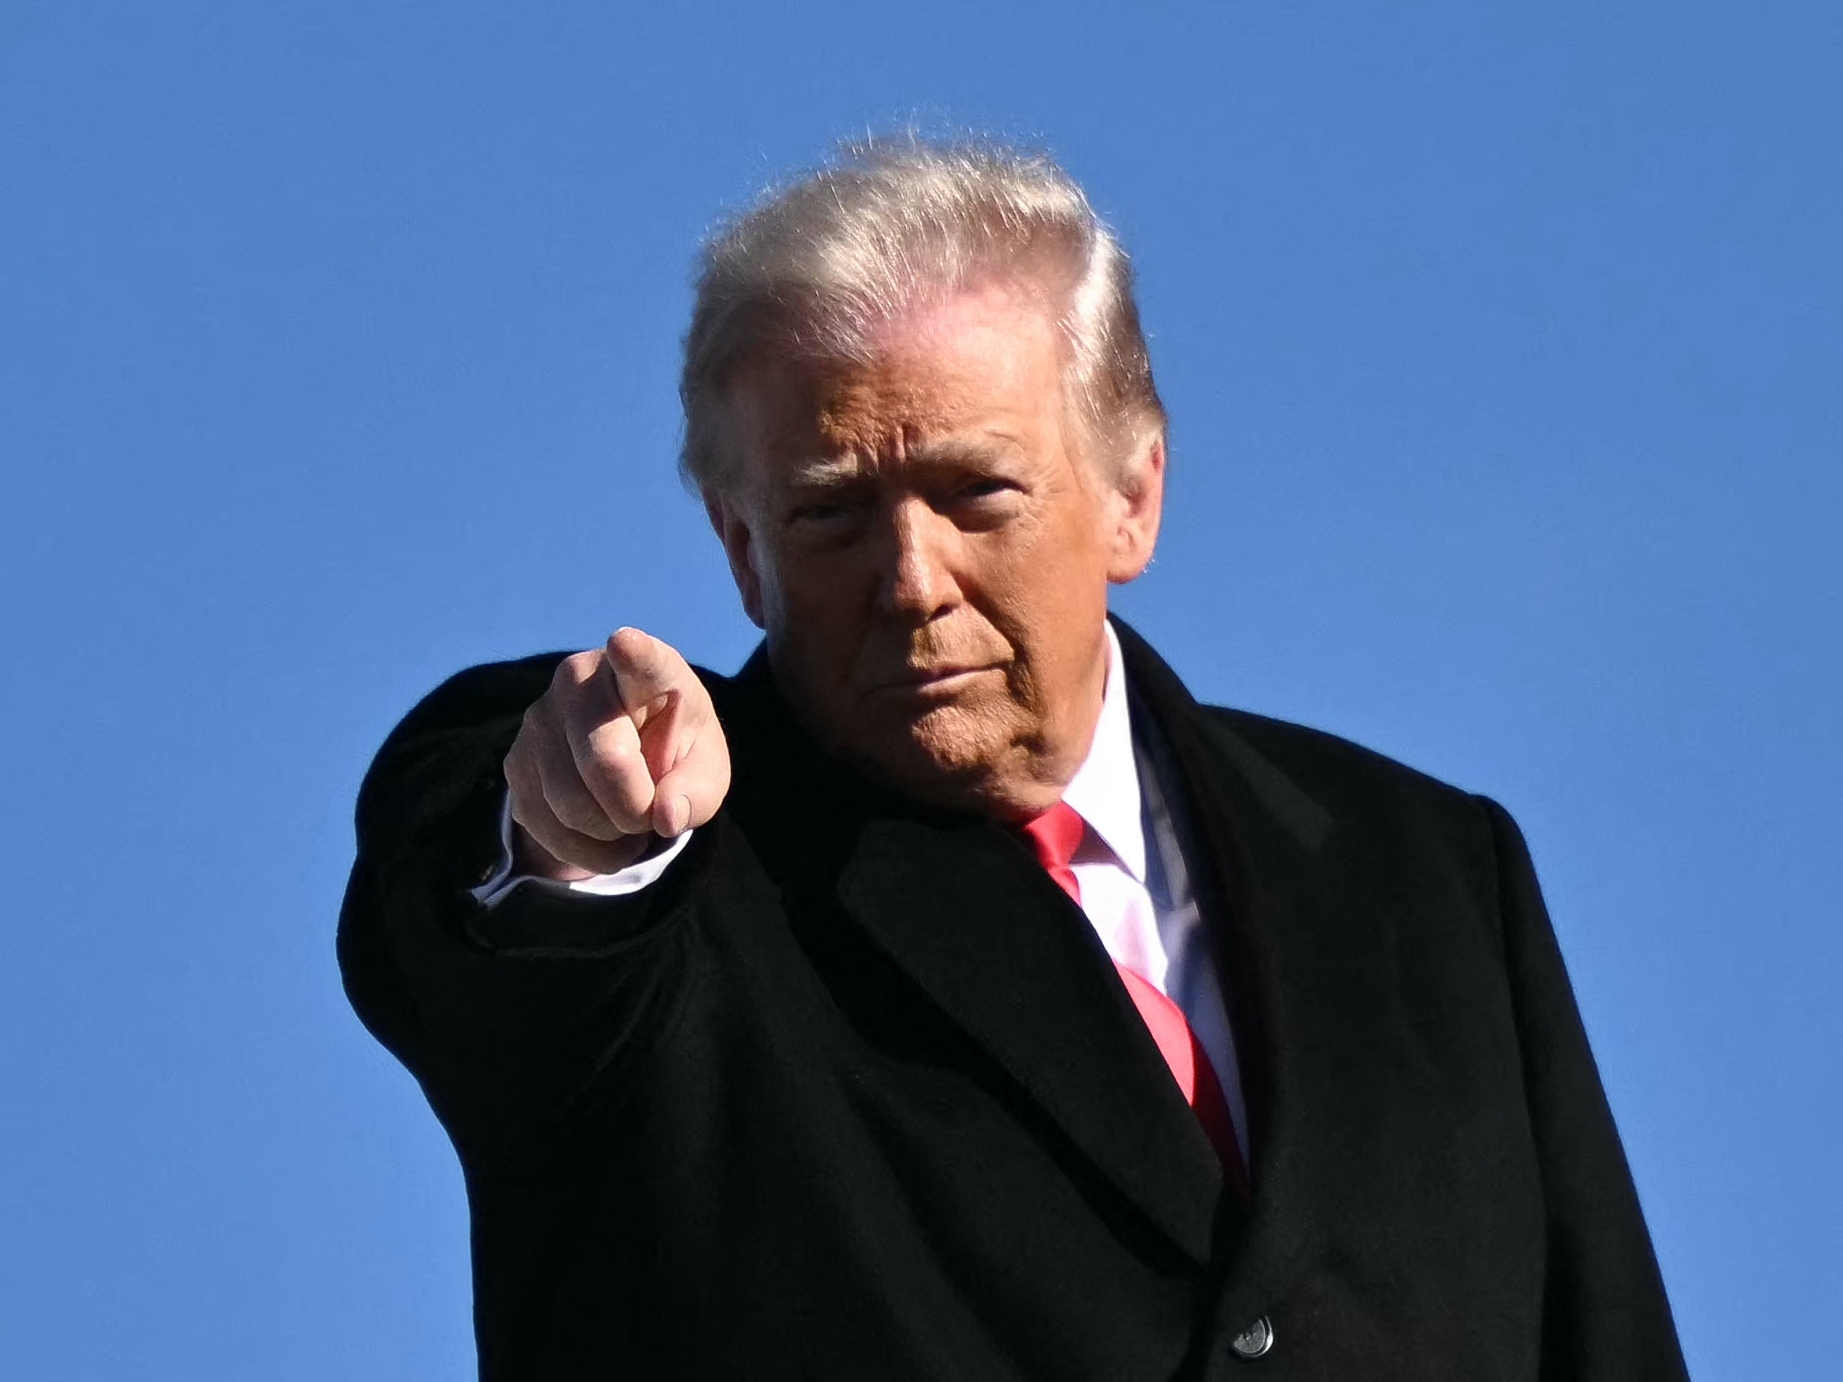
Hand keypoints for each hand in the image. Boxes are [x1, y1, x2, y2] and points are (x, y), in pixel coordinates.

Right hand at [502, 628, 731, 878]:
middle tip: (651, 811)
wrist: (623, 761)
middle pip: (605, 762)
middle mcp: (582, 681)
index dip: (633, 654)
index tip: (624, 642)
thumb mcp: (704, 771)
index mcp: (646, 670)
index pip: (640, 660)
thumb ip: (697, 792)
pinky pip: (546, 826)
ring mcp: (539, 718)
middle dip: (636, 809)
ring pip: (571, 804)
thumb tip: (665, 817)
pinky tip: (602, 831)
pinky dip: (584, 848)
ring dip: (611, 832)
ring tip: (628, 817)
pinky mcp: (514, 761)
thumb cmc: (674, 754)